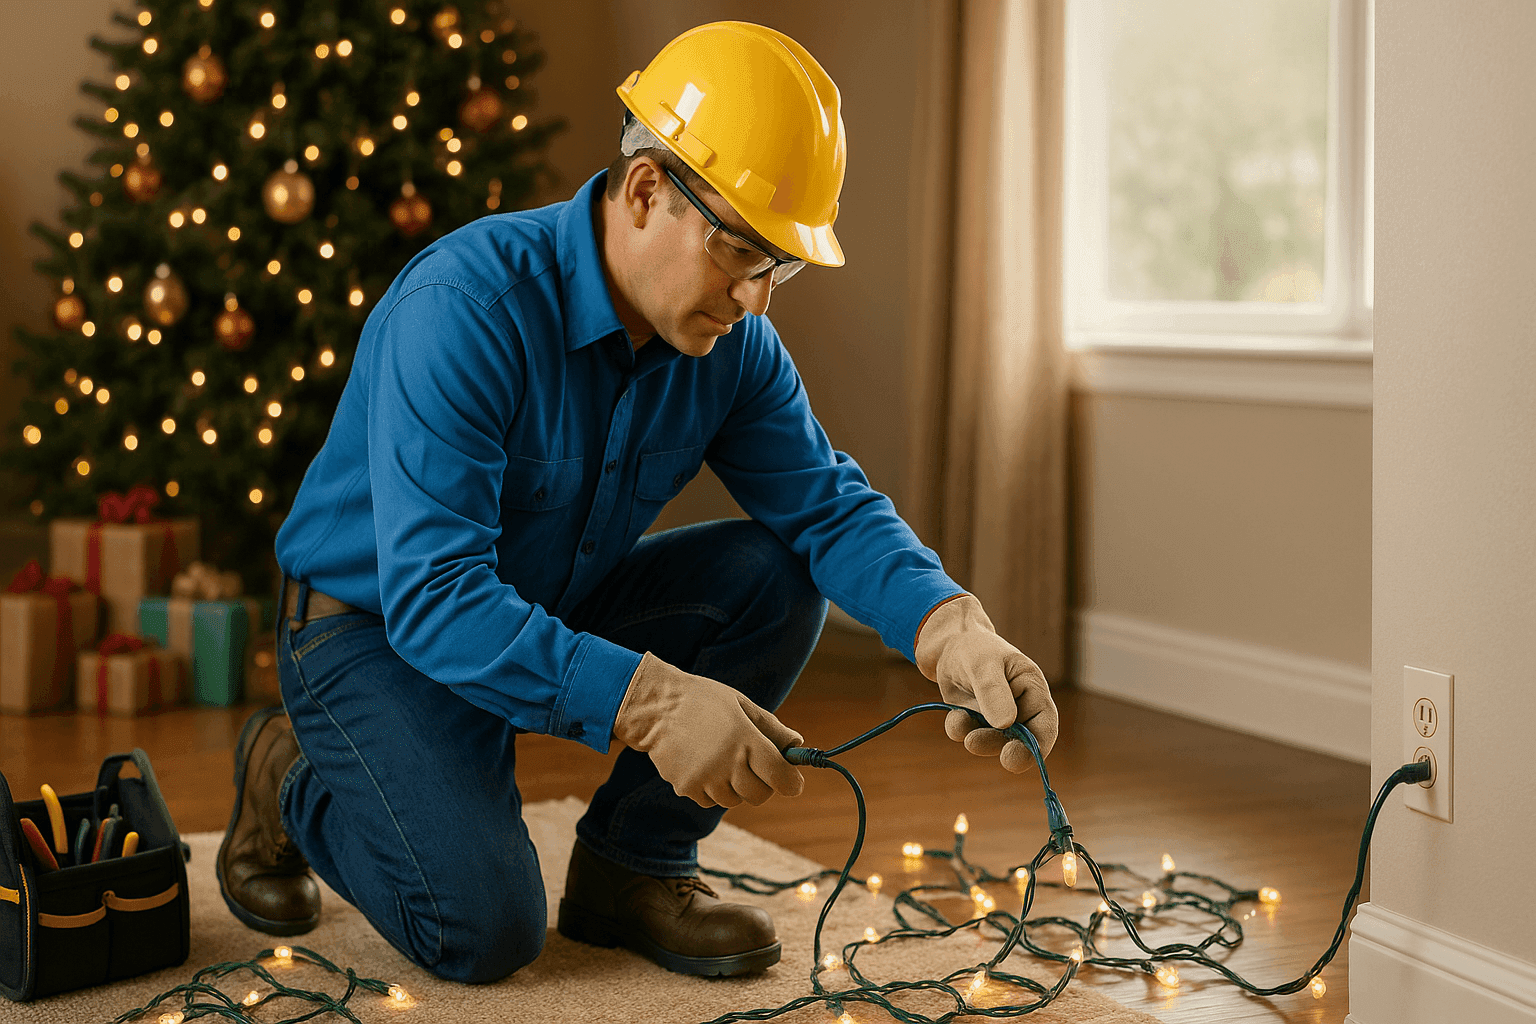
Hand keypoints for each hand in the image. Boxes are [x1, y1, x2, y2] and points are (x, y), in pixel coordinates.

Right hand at [612, 652, 804, 807]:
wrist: (656, 706)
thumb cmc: (704, 701)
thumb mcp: (742, 705)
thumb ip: (772, 728)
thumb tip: (797, 745)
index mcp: (746, 739)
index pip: (780, 776)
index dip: (791, 783)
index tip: (793, 782)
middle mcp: (728, 763)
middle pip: (760, 795)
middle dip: (764, 785)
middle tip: (754, 767)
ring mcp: (706, 778)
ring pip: (734, 800)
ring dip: (735, 787)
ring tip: (722, 759)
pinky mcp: (687, 788)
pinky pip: (710, 800)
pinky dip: (712, 789)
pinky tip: (703, 765)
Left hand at [914, 595, 1058, 771]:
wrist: (947, 644)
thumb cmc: (975, 648)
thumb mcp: (984, 665)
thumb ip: (994, 692)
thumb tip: (1006, 724)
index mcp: (1033, 690)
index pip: (1045, 726)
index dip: (1037, 748)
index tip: (1016, 760)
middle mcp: (1019, 708)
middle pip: (1021, 741)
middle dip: (1003, 748)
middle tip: (980, 747)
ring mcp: (997, 717)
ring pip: (994, 742)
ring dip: (978, 740)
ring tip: (959, 722)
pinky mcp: (976, 720)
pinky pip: (969, 734)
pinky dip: (960, 729)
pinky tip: (953, 714)